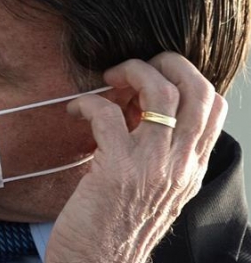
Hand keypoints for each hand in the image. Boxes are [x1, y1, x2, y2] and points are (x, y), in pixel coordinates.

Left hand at [46, 52, 225, 262]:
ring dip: (131, 72)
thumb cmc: (115, 227)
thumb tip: (137, 109)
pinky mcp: (118, 169)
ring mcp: (153, 166)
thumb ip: (156, 152)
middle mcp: (180, 164)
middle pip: (197, 89)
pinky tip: (75, 110)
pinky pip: (108, 114)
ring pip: (161, 93)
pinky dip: (88, 102)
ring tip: (107, 78)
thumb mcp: (152, 188)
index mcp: (191, 167)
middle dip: (165, 62)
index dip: (186, 75)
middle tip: (132, 66)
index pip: (214, 105)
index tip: (154, 74)